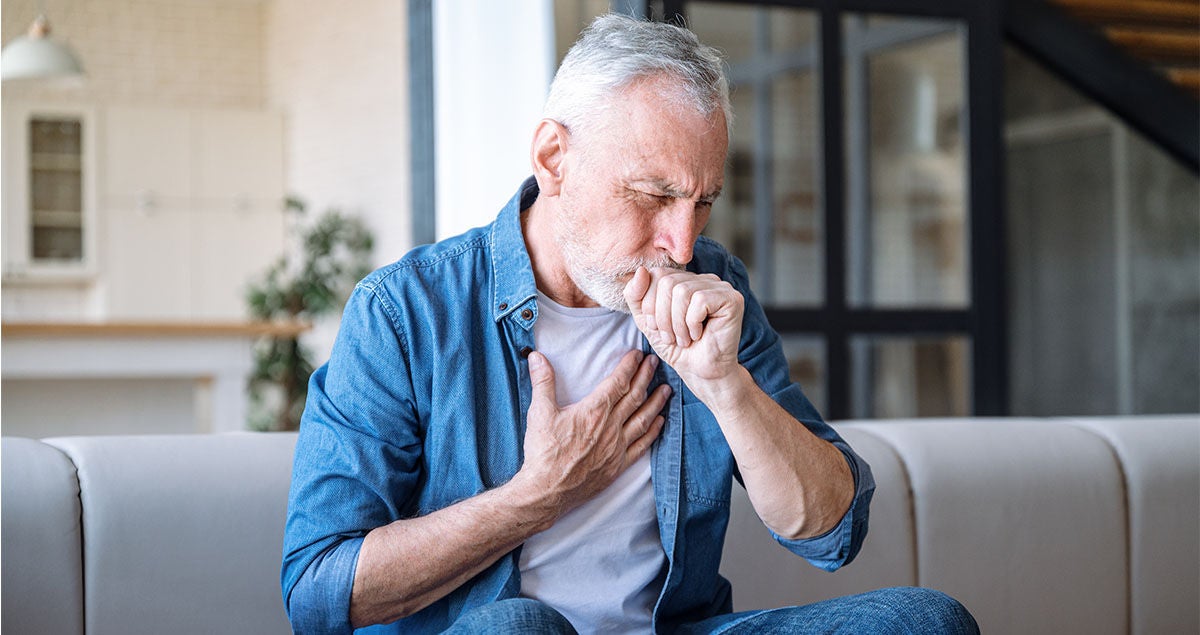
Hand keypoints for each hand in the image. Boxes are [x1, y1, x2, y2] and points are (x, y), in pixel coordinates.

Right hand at [515, 349, 669, 514]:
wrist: (547, 491)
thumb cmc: (543, 452)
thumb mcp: (539, 412)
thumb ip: (542, 382)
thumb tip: (536, 357)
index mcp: (594, 411)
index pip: (618, 382)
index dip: (630, 366)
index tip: (638, 355)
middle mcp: (610, 427)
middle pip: (634, 396)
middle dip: (646, 377)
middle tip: (655, 363)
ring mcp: (617, 447)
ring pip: (643, 419)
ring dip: (656, 402)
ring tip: (667, 389)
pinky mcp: (618, 465)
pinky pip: (641, 445)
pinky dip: (653, 432)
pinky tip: (660, 422)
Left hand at [623, 266, 743, 395]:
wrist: (700, 373)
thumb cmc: (677, 347)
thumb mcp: (646, 320)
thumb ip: (635, 295)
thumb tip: (641, 270)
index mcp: (684, 279)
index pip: (656, 273)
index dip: (649, 303)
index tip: (656, 328)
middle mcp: (703, 278)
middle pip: (667, 282)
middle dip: (662, 316)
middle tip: (671, 337)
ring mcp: (720, 286)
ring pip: (682, 291)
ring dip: (677, 323)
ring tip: (684, 339)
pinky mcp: (732, 299)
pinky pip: (700, 301)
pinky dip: (693, 323)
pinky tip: (699, 335)